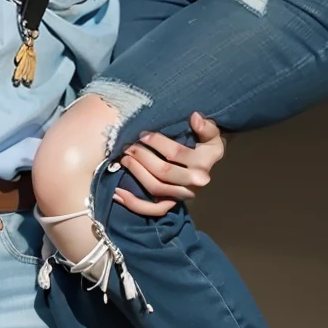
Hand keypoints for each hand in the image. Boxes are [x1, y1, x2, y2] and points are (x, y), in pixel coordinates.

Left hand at [112, 112, 226, 217]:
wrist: (207, 164)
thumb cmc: (205, 144)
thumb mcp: (210, 134)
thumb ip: (205, 126)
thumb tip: (194, 117)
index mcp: (204, 162)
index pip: (177, 153)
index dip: (157, 143)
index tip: (142, 134)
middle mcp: (195, 181)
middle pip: (163, 171)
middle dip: (142, 157)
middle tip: (129, 146)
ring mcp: (183, 194)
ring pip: (155, 188)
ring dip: (136, 173)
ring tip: (124, 159)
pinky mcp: (172, 203)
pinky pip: (152, 210)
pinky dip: (133, 203)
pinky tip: (117, 193)